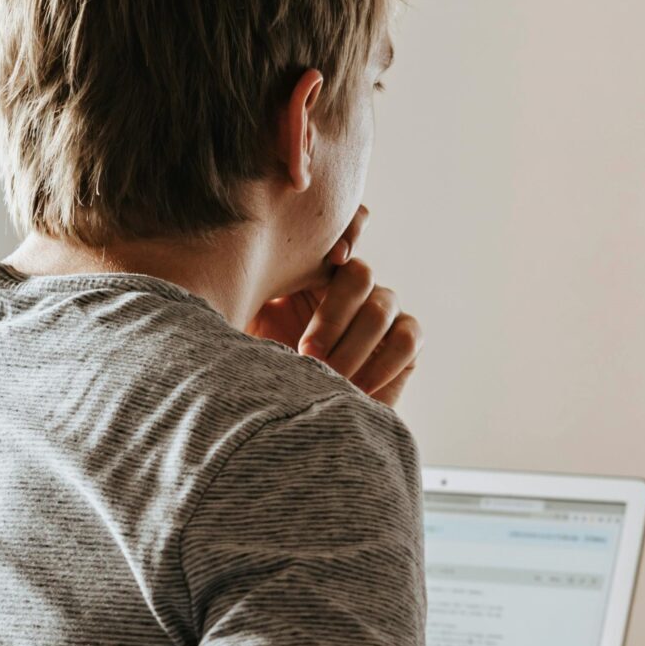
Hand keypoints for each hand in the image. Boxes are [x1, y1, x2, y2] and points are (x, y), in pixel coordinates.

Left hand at [249, 206, 422, 405]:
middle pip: (360, 274)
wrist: (289, 418)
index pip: (344, 227)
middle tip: (307, 352)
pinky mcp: (407, 341)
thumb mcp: (248, 324)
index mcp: (315, 269)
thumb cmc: (261, 370)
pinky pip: (407, 339)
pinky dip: (382, 364)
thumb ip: (249, 291)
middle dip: (333, 316)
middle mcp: (354, 284)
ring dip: (352, 346)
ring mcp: (384, 310)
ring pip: (382, 308)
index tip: (332, 259)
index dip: (349, 229)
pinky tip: (357, 387)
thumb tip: (237, 263)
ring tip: (326, 376)